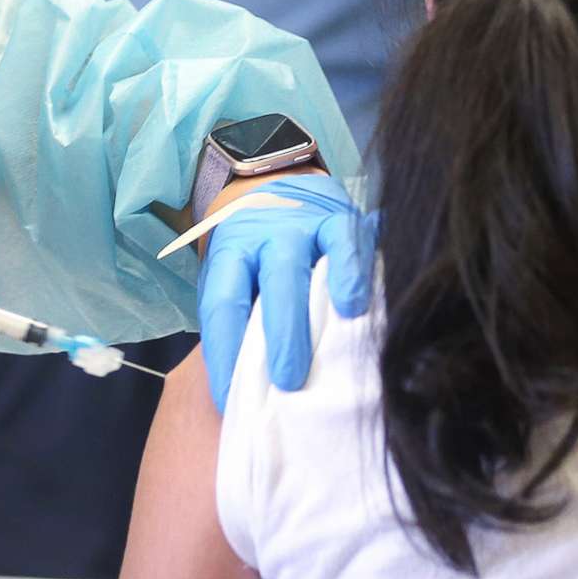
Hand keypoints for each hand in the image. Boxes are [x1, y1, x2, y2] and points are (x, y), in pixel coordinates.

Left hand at [194, 173, 376, 411]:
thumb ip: (243, 318)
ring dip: (311, 313)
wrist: (280, 179)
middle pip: (268, 286)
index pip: (222, 305)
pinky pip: (346, 243)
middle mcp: (264, 235)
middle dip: (278, 338)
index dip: (224, 353)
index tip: (231, 399)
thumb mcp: (241, 274)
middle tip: (288, 383)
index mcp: (232, 252)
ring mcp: (303, 222)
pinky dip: (351, 273)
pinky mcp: (339, 216)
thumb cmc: (259, 248)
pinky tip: (355, 305)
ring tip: (327, 356)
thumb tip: (246, 387)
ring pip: (302, 266)